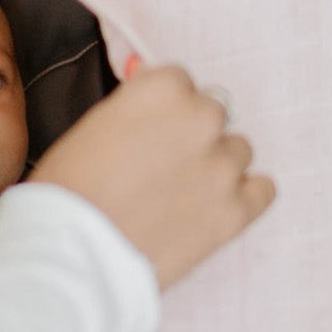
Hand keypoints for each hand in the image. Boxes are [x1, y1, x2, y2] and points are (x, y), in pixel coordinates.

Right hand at [28, 65, 274, 289]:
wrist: (73, 252)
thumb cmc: (68, 190)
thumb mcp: (93, 126)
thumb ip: (134, 111)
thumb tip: (154, 114)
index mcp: (159, 90)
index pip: (177, 80)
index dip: (159, 107)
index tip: (147, 127)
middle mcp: (199, 118)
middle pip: (210, 112)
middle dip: (187, 133)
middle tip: (157, 163)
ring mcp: (222, 166)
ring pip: (237, 150)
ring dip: (213, 163)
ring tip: (179, 191)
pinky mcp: (236, 211)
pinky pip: (263, 189)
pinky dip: (242, 194)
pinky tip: (212, 205)